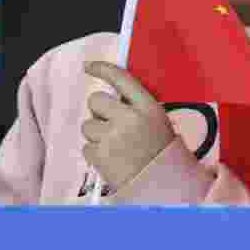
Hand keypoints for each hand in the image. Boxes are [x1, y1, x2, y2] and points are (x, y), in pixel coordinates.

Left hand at [82, 61, 175, 192]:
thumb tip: (110, 98)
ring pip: (87, 125)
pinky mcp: (100, 154)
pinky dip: (96, 152)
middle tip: (111, 124)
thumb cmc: (161, 151)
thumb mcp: (157, 120)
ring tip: (116, 146)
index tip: (89, 66)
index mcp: (148, 106)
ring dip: (97, 134)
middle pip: (96, 101)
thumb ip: (135, 106)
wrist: (163, 183)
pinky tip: (112, 158)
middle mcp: (129, 118)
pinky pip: (86, 146)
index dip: (102, 69)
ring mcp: (112, 136)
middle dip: (99, 111)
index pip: (121, 78)